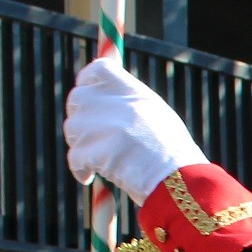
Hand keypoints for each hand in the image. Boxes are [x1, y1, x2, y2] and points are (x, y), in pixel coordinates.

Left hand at [64, 56, 206, 202]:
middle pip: (78, 98)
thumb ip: (129, 97)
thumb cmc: (172, 152)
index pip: (98, 69)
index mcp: (130, 91)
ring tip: (100, 160)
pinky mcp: (89, 151)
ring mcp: (98, 126)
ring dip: (81, 144)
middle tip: (95, 136)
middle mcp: (111, 103)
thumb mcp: (156, 113)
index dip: (89, 81)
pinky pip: (74, 157)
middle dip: (82, 117)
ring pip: (72, 129)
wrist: (178, 181)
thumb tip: (109, 82)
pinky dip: (80, 169)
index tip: (91, 95)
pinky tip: (89, 177)